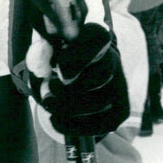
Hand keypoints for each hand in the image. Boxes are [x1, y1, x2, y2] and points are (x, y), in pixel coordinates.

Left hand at [26, 22, 128, 137]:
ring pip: (101, 101)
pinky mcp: (120, 109)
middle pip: (102, 73)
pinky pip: (104, 123)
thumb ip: (43, 54)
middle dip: (71, 87)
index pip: (99, 37)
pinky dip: (76, 126)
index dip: (79, 54)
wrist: (73, 77)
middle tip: (50, 89)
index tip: (58, 67)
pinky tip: (56, 121)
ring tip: (48, 104)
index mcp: (94, 36)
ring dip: (69, 108)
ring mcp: (119, 84)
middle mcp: (112, 58)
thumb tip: (42, 68)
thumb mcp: (46, 51)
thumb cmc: (56, 60)